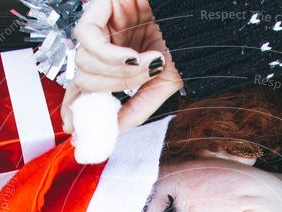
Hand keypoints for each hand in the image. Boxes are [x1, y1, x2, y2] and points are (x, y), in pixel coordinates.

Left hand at [61, 0, 182, 134]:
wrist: (206, 18)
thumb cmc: (189, 41)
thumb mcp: (163, 82)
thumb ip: (138, 107)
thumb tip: (114, 130)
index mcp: (118, 60)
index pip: (84, 86)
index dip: (76, 106)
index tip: (75, 127)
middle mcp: (107, 41)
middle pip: (84, 77)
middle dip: (111, 88)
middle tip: (135, 85)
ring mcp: (103, 23)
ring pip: (84, 61)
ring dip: (116, 73)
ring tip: (144, 65)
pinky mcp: (103, 4)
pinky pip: (87, 36)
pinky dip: (109, 55)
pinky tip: (132, 56)